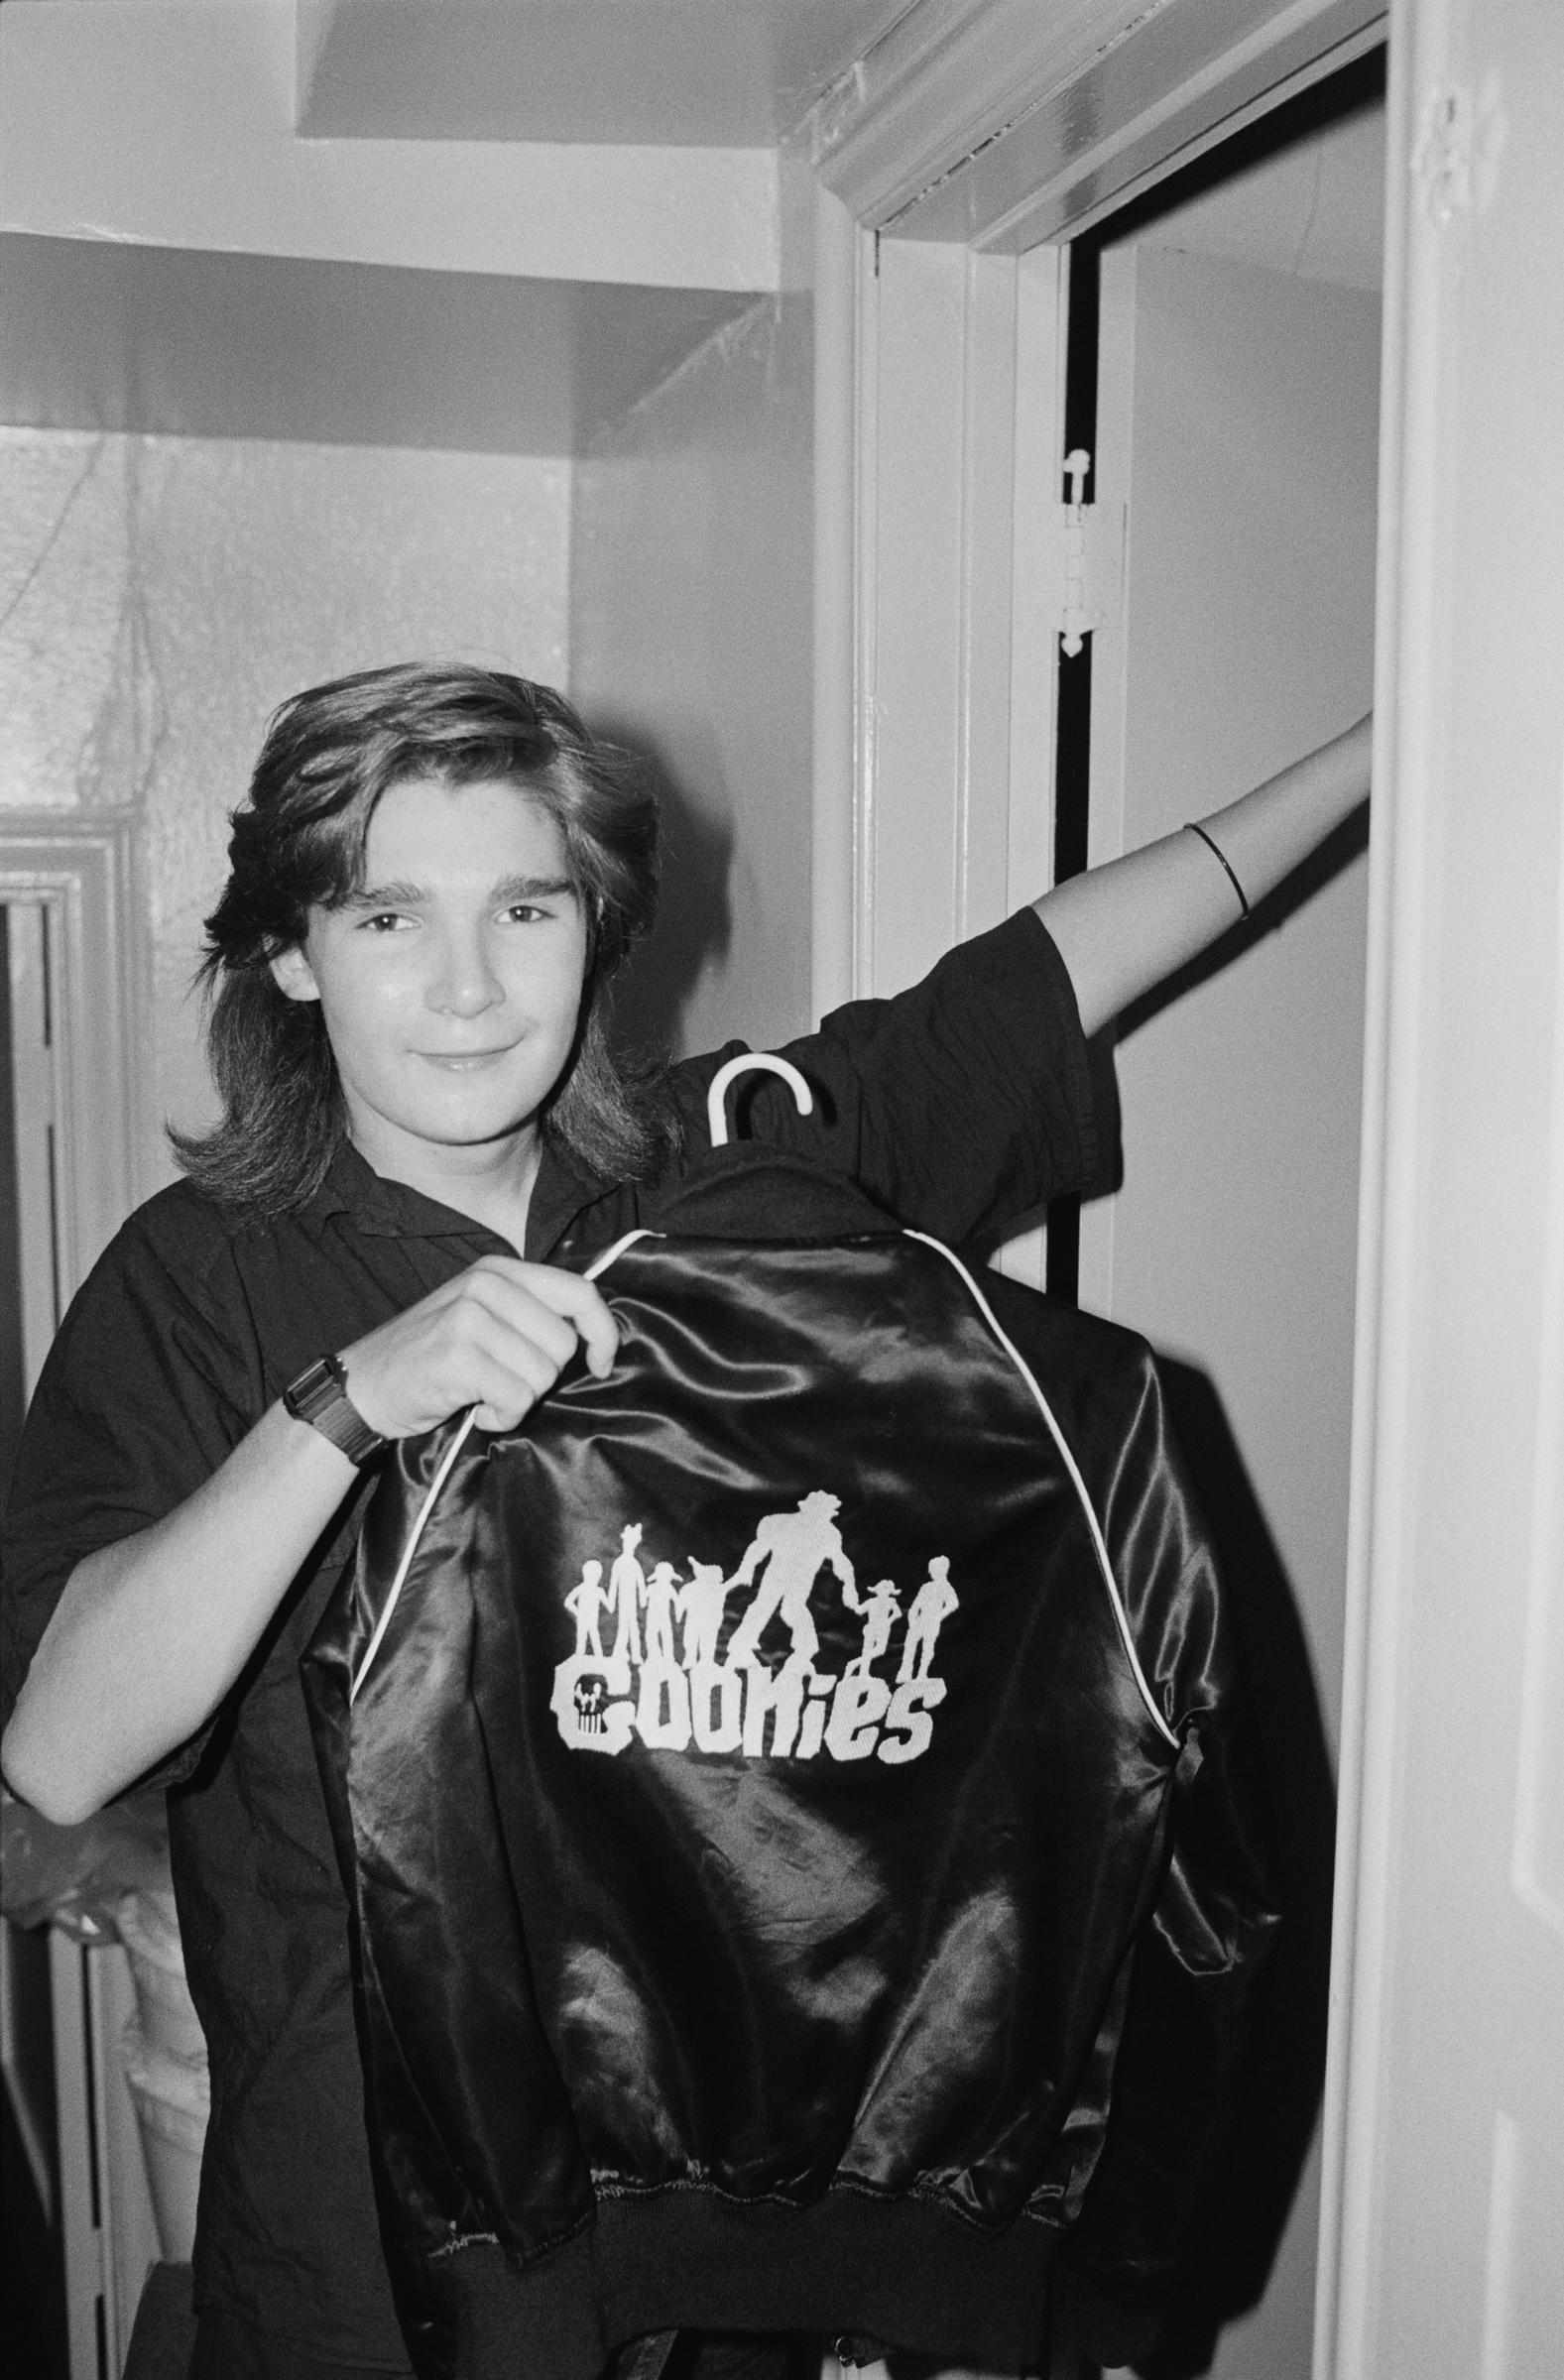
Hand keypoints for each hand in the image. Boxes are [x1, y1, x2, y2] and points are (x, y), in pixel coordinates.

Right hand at [337, 1257, 617, 1438]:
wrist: (363, 1386)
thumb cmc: (430, 1358)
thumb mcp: (480, 1315)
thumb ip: (529, 1312)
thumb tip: (596, 1332)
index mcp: (498, 1270)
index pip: (579, 1291)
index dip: (603, 1331)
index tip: (603, 1363)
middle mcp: (485, 1284)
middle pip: (564, 1343)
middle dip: (543, 1376)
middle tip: (503, 1380)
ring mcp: (469, 1317)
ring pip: (543, 1374)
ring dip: (519, 1400)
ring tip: (483, 1394)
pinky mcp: (458, 1356)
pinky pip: (517, 1399)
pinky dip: (502, 1418)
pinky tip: (474, 1409)